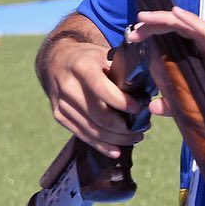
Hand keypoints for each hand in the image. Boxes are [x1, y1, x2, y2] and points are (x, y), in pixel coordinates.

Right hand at [43, 38, 147, 157]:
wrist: (57, 61)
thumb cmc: (88, 58)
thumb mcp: (103, 55)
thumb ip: (122, 71)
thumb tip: (147, 91)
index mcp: (81, 66)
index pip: (100, 88)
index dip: (120, 101)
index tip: (138, 108)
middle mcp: (68, 85)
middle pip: (98, 115)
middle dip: (123, 127)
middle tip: (142, 128)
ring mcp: (61, 102)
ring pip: (92, 129)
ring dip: (116, 138)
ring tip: (135, 137)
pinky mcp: (59, 115)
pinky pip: (82, 135)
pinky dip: (101, 145)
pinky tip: (116, 150)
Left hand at [129, 5, 204, 123]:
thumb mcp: (197, 100)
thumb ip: (176, 103)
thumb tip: (153, 106)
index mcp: (199, 51)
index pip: (172, 35)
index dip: (153, 33)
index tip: (134, 39)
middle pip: (175, 25)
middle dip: (152, 25)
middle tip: (133, 29)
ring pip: (186, 23)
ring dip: (164, 18)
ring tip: (144, 17)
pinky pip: (204, 30)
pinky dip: (189, 20)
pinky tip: (175, 14)